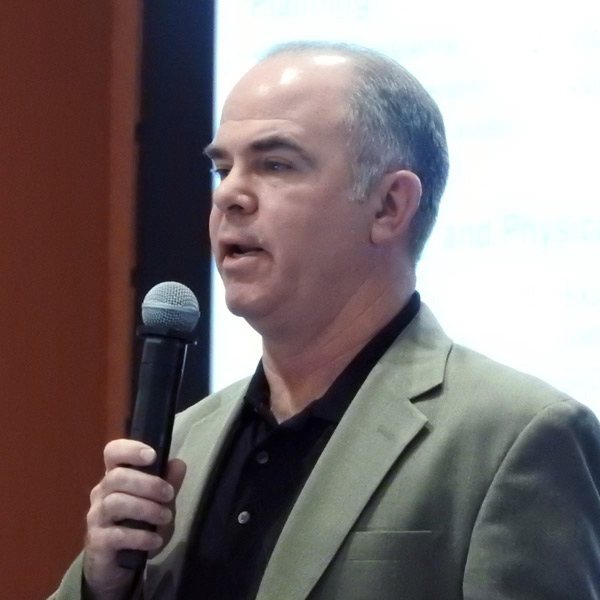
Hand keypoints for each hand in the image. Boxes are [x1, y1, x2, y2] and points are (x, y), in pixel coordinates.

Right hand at [82, 439, 185, 599]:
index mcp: (115, 476)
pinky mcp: (96, 542)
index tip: (152, 455)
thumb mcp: (159, 502)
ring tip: (166, 517)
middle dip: (148, 484)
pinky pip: (117, 534)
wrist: (117, 565)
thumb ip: (168, 483)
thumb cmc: (138, 525)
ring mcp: (96, 517)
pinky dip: (140, 536)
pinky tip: (154, 540)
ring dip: (146, 509)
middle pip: (117, 477)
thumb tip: (179, 463)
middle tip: (169, 494)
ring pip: (116, 503)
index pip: (112, 452)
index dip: (130, 449)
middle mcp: (101, 492)